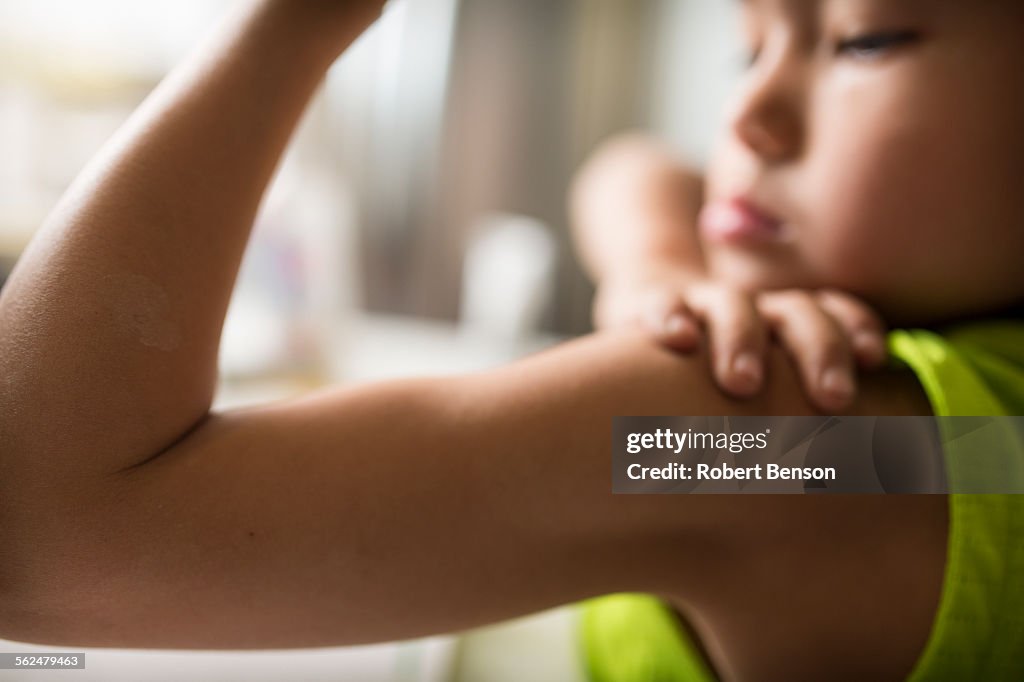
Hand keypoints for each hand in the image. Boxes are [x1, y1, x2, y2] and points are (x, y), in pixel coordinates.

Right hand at [594, 275, 887, 411]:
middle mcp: (757, 312)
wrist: (655, 319)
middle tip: (834, 400)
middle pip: (799, 313)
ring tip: (745, 384)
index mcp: (793, 328)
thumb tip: (862, 506)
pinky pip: (663, 304)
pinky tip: (679, 339)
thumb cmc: (721, 382)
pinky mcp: (657, 306)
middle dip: (821, 350)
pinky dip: (672, 317)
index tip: (873, 360)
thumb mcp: (769, 398)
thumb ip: (806, 427)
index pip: (837, 316)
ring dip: (743, 340)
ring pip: (732, 306)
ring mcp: (707, 306)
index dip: (858, 330)